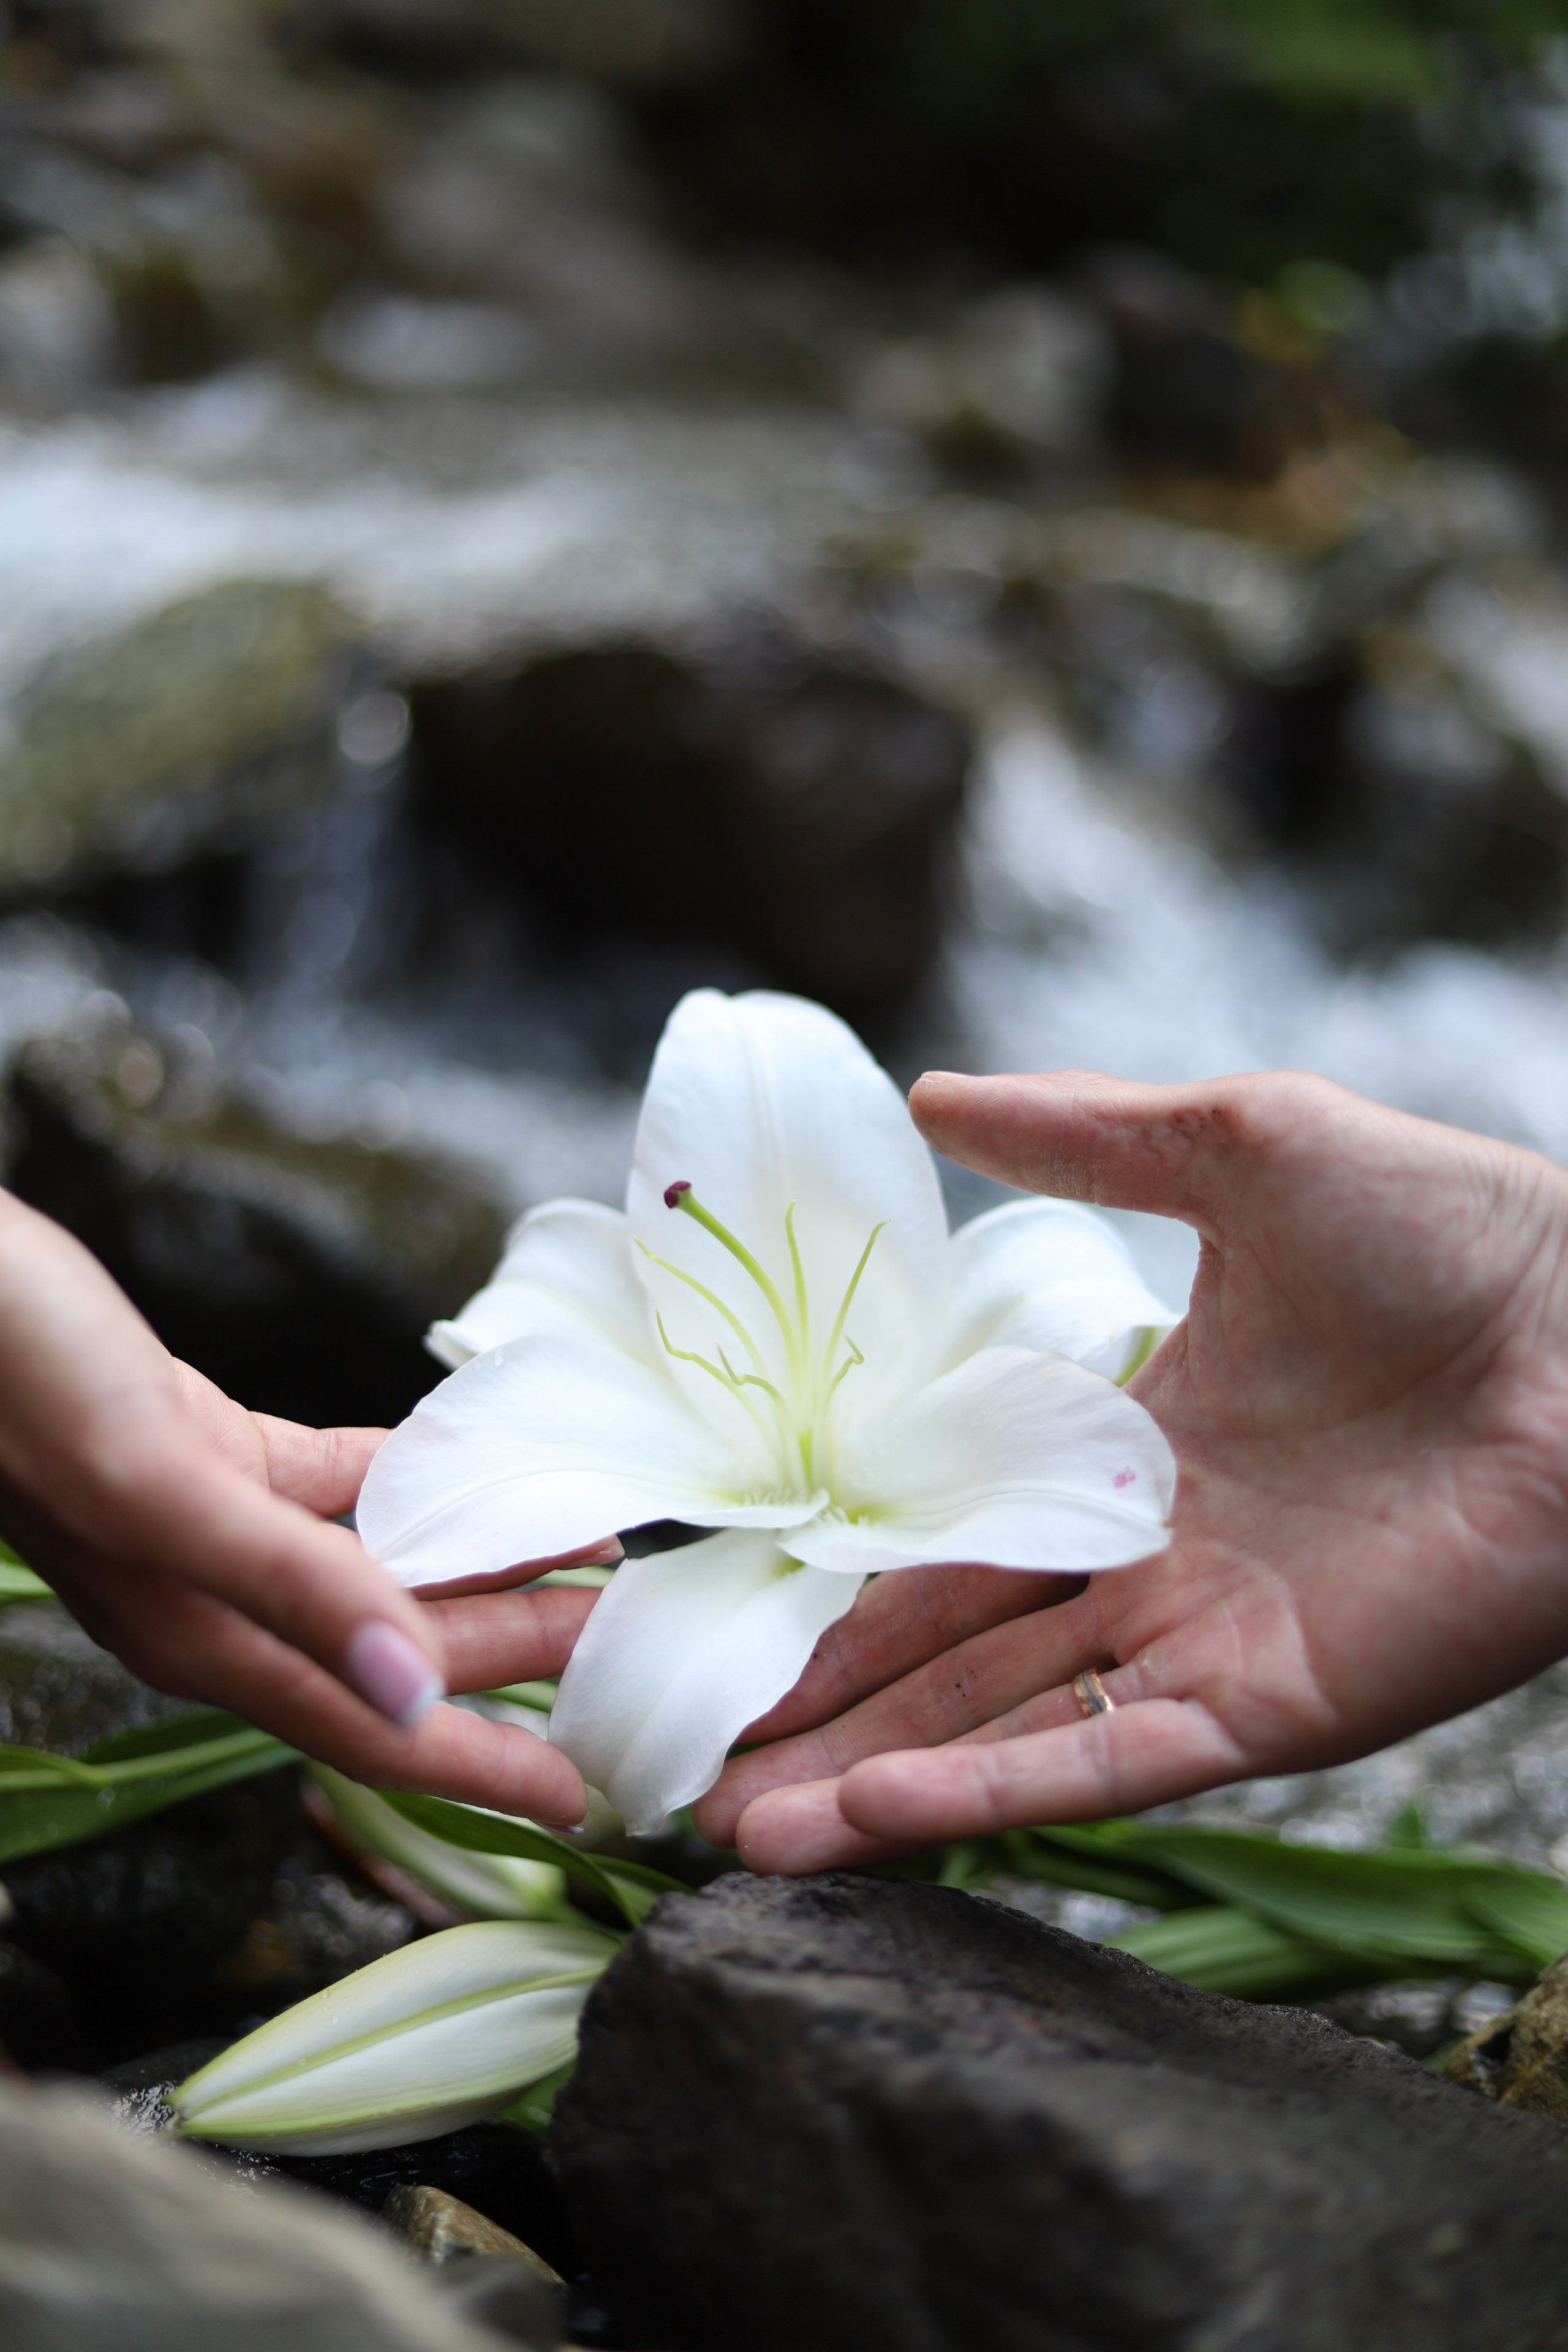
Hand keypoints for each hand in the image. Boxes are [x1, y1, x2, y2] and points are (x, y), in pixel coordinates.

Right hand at [0, 1191, 606, 1822]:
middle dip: (517, 1653)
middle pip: (401, 1649)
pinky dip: (415, 1479)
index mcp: (206, 1638)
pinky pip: (343, 1482)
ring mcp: (222, 1527)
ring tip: (589, 1547)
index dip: (479, 1768)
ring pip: (383, 1565)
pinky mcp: (217, 1450)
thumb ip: (285, 1583)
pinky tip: (483, 1467)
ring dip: (482, 1560)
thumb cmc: (24, 1381)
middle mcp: (222, 1602)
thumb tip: (406, 1687)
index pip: (374, 1732)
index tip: (580, 1797)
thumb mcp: (158, 1483)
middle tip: (630, 1640)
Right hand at [695, 1068, 1567, 1869]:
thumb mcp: (1238, 1141)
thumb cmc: (1449, 1221)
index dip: (841, 1580)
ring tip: (739, 1828)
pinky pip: (1112, 1755)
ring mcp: (1210, 1639)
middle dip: (825, 1715)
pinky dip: (994, 1788)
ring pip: (1008, 1725)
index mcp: (1133, 1444)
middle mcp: (1155, 1559)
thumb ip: (1084, 1131)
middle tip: (688, 1769)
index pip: (951, 1531)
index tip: (726, 1617)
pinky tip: (874, 1812)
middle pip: (953, 1654)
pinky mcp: (1276, 1702)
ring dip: (874, 1779)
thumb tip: (930, 1092)